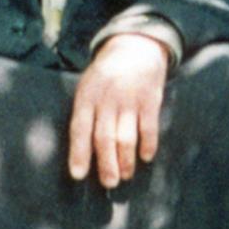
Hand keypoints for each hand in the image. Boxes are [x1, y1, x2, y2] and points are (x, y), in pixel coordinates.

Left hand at [67, 32, 170, 187]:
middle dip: (106, 164)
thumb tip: (83, 151)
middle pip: (105, 138)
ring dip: (126, 160)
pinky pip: (149, 127)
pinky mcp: (150, 99)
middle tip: (109, 183)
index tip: (78, 175)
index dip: (79, 153)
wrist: (135, 45)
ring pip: (126, 137)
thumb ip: (86, 114)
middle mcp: (107, 99)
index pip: (80, 129)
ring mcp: (129, 99)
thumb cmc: (107, 75)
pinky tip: (146, 156)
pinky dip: (148, 144)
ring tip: (126, 175)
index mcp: (87, 97)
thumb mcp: (88, 87)